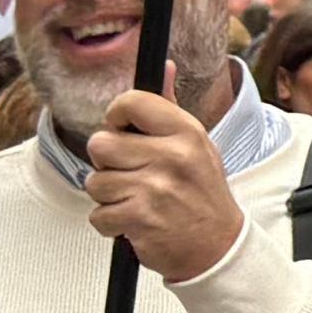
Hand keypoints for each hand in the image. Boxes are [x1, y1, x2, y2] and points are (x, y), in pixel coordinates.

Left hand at [85, 90, 247, 288]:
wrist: (217, 245)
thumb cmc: (202, 193)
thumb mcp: (197, 144)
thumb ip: (170, 107)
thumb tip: (163, 67)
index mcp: (186, 131)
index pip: (130, 102)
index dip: (116, 116)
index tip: (122, 130)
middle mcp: (171, 155)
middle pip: (101, 144)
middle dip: (107, 163)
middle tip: (130, 173)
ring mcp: (154, 187)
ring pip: (95, 182)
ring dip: (108, 196)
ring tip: (135, 199)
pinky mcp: (139, 218)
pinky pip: (98, 214)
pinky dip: (110, 223)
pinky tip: (134, 220)